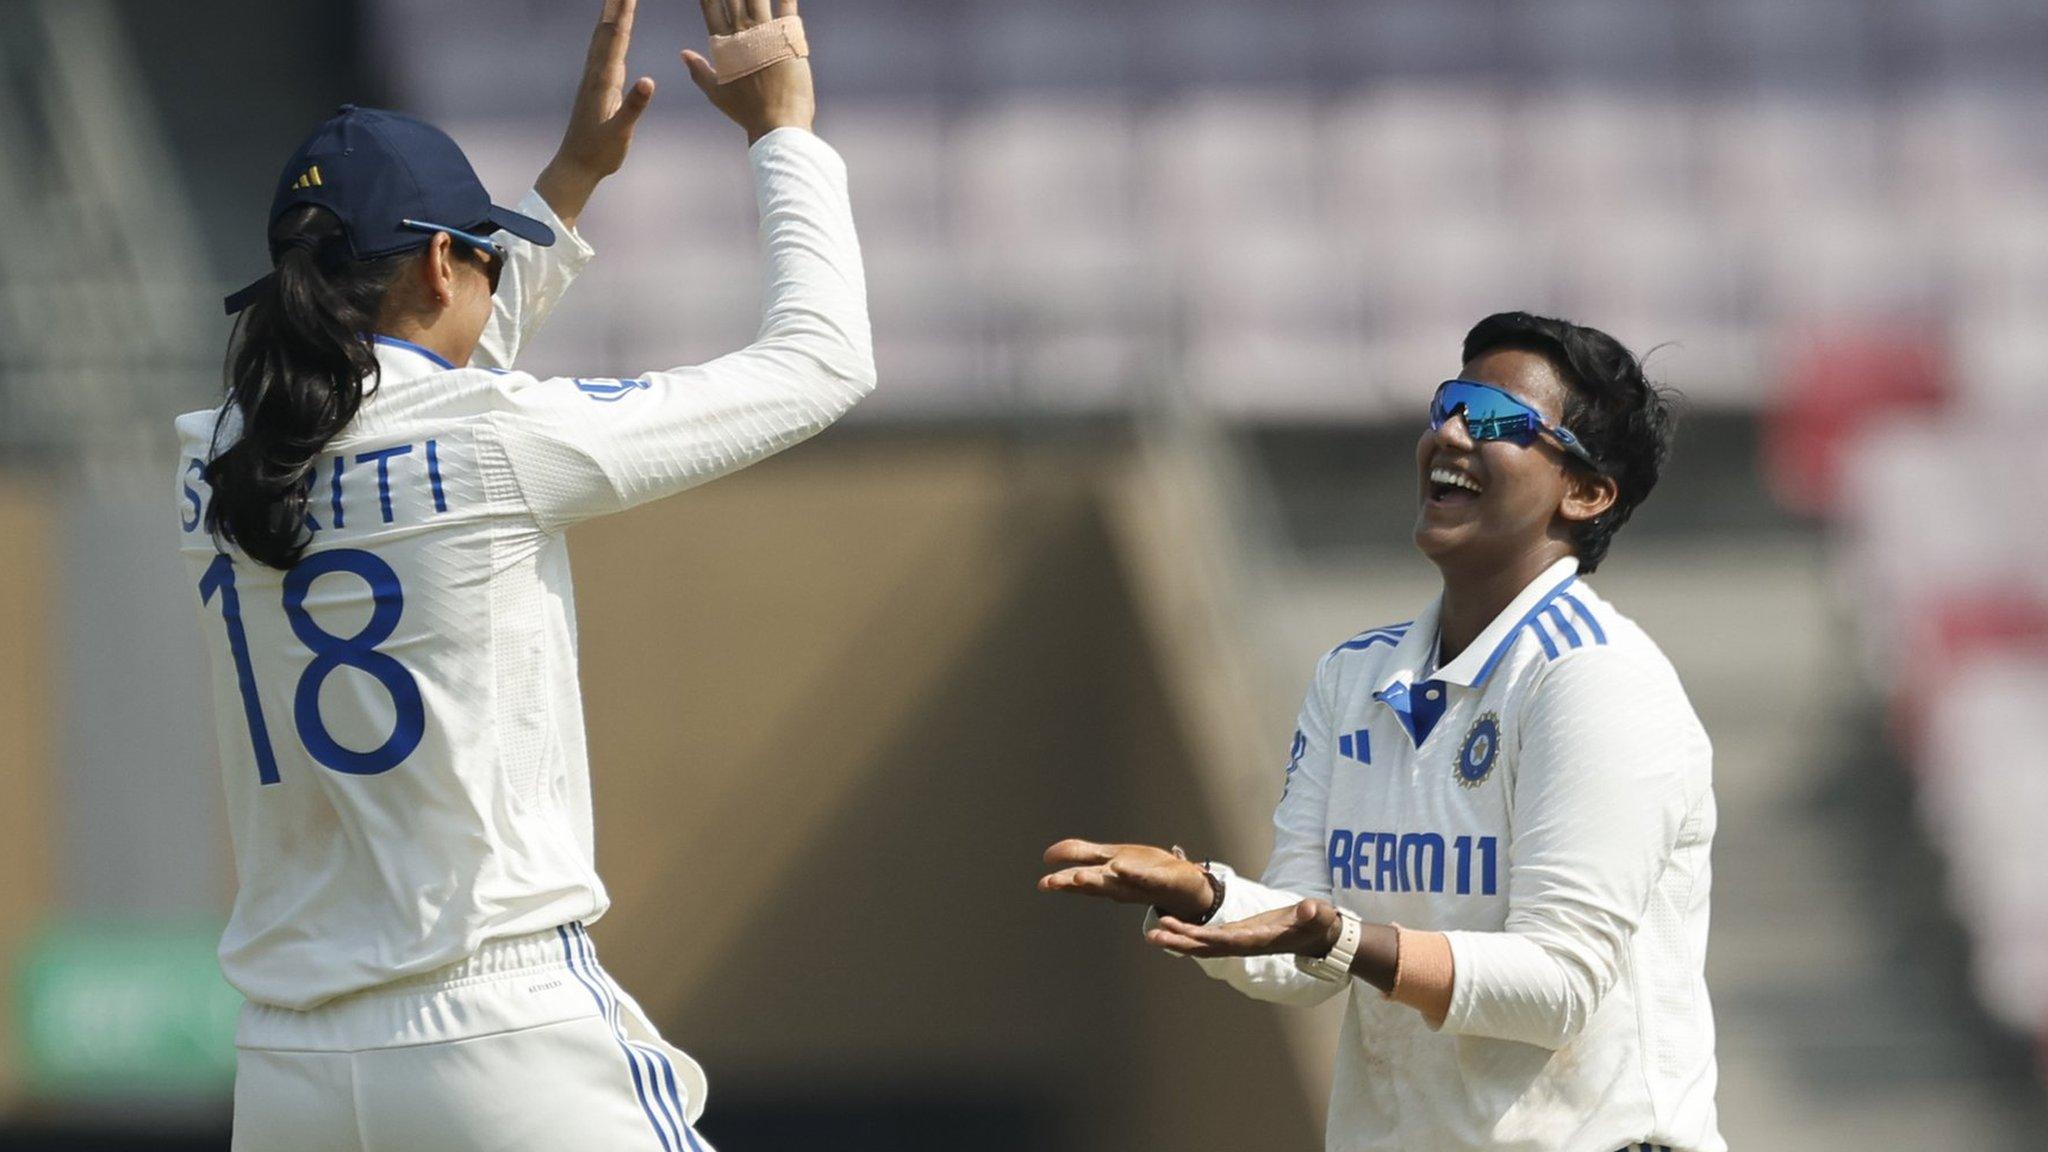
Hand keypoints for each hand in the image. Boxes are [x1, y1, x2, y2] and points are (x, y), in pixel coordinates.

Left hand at [537, 0, 656, 228]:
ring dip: (611, 18)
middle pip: (606, 32)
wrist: (576, 164)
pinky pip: (603, 52)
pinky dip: (609, 35)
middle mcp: (596, 74)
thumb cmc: (599, 152)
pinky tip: (612, 32)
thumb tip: (649, 81)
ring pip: (602, 40)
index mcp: (603, 81)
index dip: (624, 15)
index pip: (616, 40)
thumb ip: (633, 107)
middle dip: (616, 8)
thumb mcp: (620, 132)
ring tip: (618, 1)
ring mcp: (594, 79)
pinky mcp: (596, 87)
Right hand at [682, 0, 815, 142]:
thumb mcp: (717, 92)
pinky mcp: (788, 37)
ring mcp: (765, 33)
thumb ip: (699, 70)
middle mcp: (742, 33)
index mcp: (723, 43)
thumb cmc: (747, 111)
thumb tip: (683, 53)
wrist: (777, 124)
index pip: (711, 4)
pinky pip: (787, 5)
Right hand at [1038, 839, 1215, 919]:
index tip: (1042, 880)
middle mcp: (1120, 884)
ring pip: (1115, 885)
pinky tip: (1119, 867)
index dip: (1061, 879)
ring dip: (1096, 882)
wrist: (1186, 887)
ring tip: (1078, 877)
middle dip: (1072, 884)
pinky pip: (1146, 878)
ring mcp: (1140, 884)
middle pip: (1093, 884)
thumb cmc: (1146, 871)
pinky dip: (1133, 874)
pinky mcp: (1162, 881)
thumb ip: (1082, 854)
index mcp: (1107, 877)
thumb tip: (1048, 855)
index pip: (1081, 877)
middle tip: (1050, 883)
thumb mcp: (1111, 858)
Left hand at [1146, 898, 1341, 959]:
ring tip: (1153, 933)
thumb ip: (1314, 913)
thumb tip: (1310, 910)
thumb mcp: (1320, 915)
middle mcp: (1245, 944)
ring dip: (1179, 939)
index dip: (1206, 938)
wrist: (1319, 934)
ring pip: (1204, 944)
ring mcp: (1240, 940)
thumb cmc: (1319, 923)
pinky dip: (1189, 934)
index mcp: (1260, 939)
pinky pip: (1209, 938)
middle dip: (1181, 942)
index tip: (1185, 934)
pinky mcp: (1238, 934)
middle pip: (1208, 947)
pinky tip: (1172, 926)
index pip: (1229, 940)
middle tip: (1153, 935)